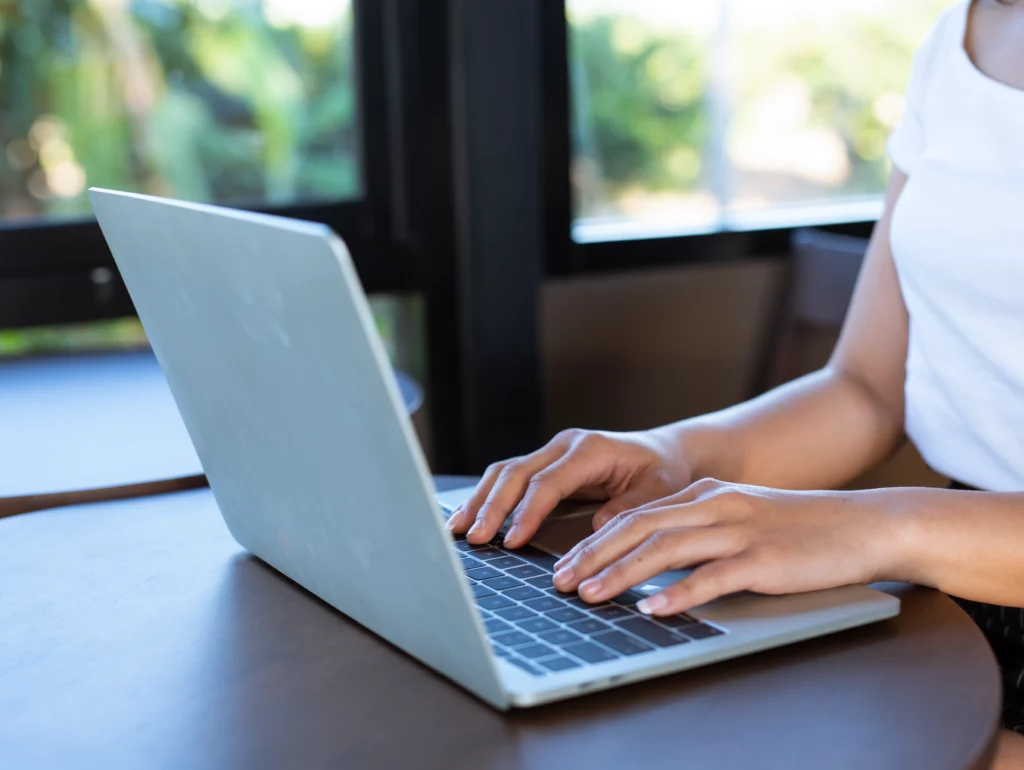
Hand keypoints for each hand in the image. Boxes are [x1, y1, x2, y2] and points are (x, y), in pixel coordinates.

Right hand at [447, 428, 693, 547]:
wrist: (664, 454)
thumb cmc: (663, 473)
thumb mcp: (660, 491)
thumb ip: (631, 507)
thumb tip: (598, 527)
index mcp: (591, 450)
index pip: (548, 482)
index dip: (527, 511)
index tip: (512, 540)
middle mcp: (565, 445)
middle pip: (516, 473)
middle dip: (492, 506)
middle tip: (475, 538)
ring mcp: (551, 451)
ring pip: (504, 471)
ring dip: (480, 500)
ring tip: (458, 530)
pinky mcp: (543, 463)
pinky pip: (508, 477)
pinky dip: (487, 496)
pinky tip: (470, 518)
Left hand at [551, 478, 901, 614]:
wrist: (866, 524)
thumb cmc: (802, 528)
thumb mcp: (742, 517)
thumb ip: (700, 530)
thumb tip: (654, 563)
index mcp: (707, 496)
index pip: (637, 515)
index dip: (596, 541)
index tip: (566, 565)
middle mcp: (717, 506)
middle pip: (640, 527)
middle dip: (594, 555)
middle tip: (560, 582)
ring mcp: (740, 531)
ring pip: (666, 548)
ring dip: (621, 573)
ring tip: (589, 595)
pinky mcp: (765, 558)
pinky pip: (713, 577)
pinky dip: (680, 592)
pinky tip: (653, 609)